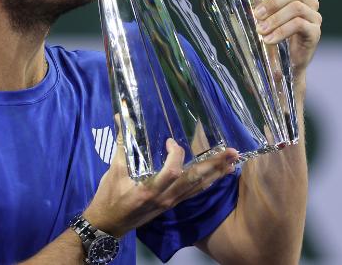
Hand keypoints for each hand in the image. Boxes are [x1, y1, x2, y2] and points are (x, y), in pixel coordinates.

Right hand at [83, 119, 238, 237]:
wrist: (108, 224)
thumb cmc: (109, 197)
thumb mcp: (113, 170)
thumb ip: (122, 144)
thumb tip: (122, 117)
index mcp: (149, 189)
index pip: (172, 172)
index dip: (176, 155)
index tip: (170, 142)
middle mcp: (165, 197)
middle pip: (195, 180)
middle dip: (214, 165)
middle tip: (232, 152)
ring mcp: (170, 203)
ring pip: (198, 188)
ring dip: (216, 174)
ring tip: (233, 162)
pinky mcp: (172, 205)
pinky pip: (194, 193)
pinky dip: (207, 183)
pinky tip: (218, 176)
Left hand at [253, 0, 321, 75]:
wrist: (278, 65)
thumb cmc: (268, 34)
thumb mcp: (257, 9)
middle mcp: (309, 3)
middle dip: (273, 3)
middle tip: (256, 15)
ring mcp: (314, 18)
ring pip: (297, 8)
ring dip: (275, 19)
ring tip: (260, 31)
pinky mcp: (315, 33)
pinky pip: (300, 25)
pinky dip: (282, 31)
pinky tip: (269, 40)